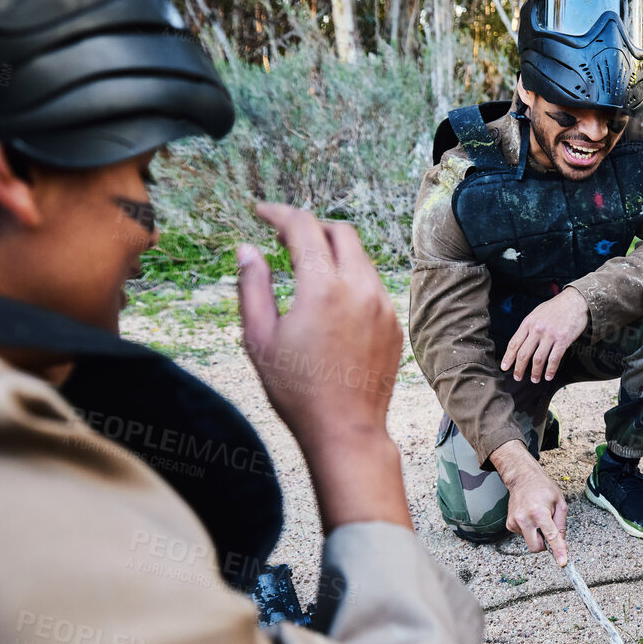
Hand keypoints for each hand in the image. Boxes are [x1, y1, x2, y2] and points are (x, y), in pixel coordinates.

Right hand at [238, 203, 409, 529]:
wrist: (346, 431)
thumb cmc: (297, 390)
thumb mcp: (260, 338)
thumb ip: (252, 286)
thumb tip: (247, 249)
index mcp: (323, 288)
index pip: (303, 226)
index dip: (279, 213)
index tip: (261, 213)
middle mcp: (360, 289)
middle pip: (341, 231)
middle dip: (311, 227)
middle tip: (284, 240)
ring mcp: (383, 306)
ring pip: (361, 258)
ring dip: (333, 253)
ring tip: (306, 270)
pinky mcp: (395, 324)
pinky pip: (373, 286)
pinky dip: (351, 280)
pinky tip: (331, 303)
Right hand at [490, 441, 569, 563]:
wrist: (522, 479)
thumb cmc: (543, 489)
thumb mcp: (560, 503)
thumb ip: (561, 524)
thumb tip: (561, 542)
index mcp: (539, 512)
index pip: (551, 536)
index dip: (558, 550)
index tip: (562, 562)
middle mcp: (525, 519)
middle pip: (536, 547)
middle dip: (544, 545)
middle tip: (548, 531)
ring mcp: (515, 522)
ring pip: (530, 541)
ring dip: (537, 534)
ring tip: (537, 516)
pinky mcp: (510, 524)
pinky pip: (523, 535)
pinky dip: (529, 530)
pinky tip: (530, 517)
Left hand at [501, 289, 588, 382]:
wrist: (574, 301)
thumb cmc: (555, 307)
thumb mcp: (536, 313)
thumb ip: (528, 327)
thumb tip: (520, 343)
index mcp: (528, 323)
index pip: (514, 343)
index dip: (508, 357)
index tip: (504, 367)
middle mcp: (537, 329)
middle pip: (524, 353)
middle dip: (519, 368)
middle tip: (517, 377)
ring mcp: (550, 335)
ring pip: (538, 359)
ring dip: (535, 372)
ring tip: (534, 379)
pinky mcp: (563, 340)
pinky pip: (554, 359)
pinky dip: (550, 370)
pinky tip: (548, 376)